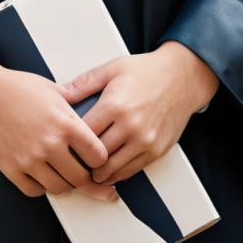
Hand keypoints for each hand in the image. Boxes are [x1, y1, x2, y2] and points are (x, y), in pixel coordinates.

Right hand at [0, 52, 121, 204]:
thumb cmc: (18, 87)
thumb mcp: (54, 90)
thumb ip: (75, 104)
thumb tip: (92, 107)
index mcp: (65, 123)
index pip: (98, 155)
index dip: (101, 159)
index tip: (98, 159)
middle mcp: (49, 144)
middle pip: (81, 178)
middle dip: (86, 178)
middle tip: (86, 174)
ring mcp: (30, 159)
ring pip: (59, 188)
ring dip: (65, 184)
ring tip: (65, 175)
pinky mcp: (12, 168)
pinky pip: (35, 191)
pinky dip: (42, 186)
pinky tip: (43, 176)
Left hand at [56, 44, 218, 185]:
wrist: (181, 77)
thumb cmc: (146, 71)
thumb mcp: (112, 68)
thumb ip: (85, 83)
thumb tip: (61, 94)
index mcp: (115, 105)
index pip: (83, 135)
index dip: (69, 141)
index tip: (62, 143)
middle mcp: (130, 126)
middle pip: (96, 155)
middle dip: (81, 160)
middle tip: (70, 160)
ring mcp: (145, 141)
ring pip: (112, 169)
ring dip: (97, 172)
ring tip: (86, 167)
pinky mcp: (156, 151)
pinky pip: (130, 171)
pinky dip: (116, 174)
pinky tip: (106, 169)